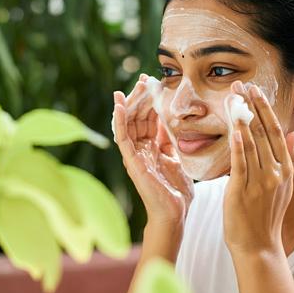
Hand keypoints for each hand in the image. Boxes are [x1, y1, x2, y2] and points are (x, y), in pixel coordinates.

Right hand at [113, 73, 193, 226]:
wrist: (175, 213)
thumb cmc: (176, 191)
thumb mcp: (176, 160)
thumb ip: (169, 143)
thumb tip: (170, 125)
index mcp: (152, 148)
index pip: (149, 119)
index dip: (152, 102)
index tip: (155, 84)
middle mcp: (141, 149)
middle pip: (138, 118)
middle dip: (142, 98)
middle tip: (145, 79)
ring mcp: (135, 155)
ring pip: (129, 124)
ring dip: (131, 103)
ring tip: (135, 85)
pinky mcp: (132, 162)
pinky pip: (122, 138)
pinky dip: (118, 121)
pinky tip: (117, 105)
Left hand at [223, 81, 293, 254]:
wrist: (259, 245)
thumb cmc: (267, 214)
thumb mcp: (284, 184)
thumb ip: (287, 157)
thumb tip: (292, 133)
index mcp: (285, 168)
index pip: (275, 131)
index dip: (265, 109)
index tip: (256, 90)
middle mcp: (276, 171)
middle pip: (263, 132)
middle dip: (252, 106)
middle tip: (241, 85)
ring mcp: (261, 181)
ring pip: (252, 143)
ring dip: (242, 117)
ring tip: (232, 97)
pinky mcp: (243, 191)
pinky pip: (241, 163)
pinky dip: (239, 145)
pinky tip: (235, 128)